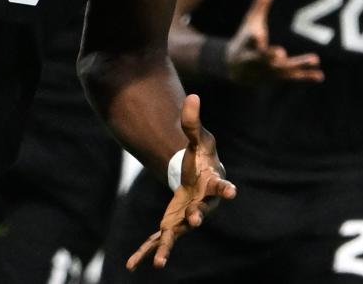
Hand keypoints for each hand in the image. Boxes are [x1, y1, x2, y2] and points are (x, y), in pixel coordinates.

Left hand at [127, 94, 236, 270]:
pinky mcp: (172, 224)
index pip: (220, 186)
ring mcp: (185, 218)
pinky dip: (145, 252)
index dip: (226, 188)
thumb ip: (193, 121)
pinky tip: (130, 266)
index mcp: (210, 185)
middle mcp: (201, 206)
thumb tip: (192, 96)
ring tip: (159, 263)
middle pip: (199, 213)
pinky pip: (157, 240)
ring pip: (176, 234)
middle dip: (196, 217)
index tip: (233, 191)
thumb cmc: (202, 159)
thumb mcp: (197, 139)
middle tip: (193, 221)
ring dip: (167, 247)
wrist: (198, 179)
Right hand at [226, 0, 323, 83]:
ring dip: (298, 65)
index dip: (254, 38)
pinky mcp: (276, 78)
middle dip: (270, 56)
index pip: (249, 40)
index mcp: (247, 43)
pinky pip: (291, 78)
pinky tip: (319, 76)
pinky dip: (305, 77)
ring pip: (282, 69)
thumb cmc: (246, 38)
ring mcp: (266, 71)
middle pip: (263, 58)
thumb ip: (261, 1)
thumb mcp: (252, 19)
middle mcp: (255, 59)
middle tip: (280, 53)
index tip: (258, 37)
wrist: (234, 68)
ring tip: (314, 59)